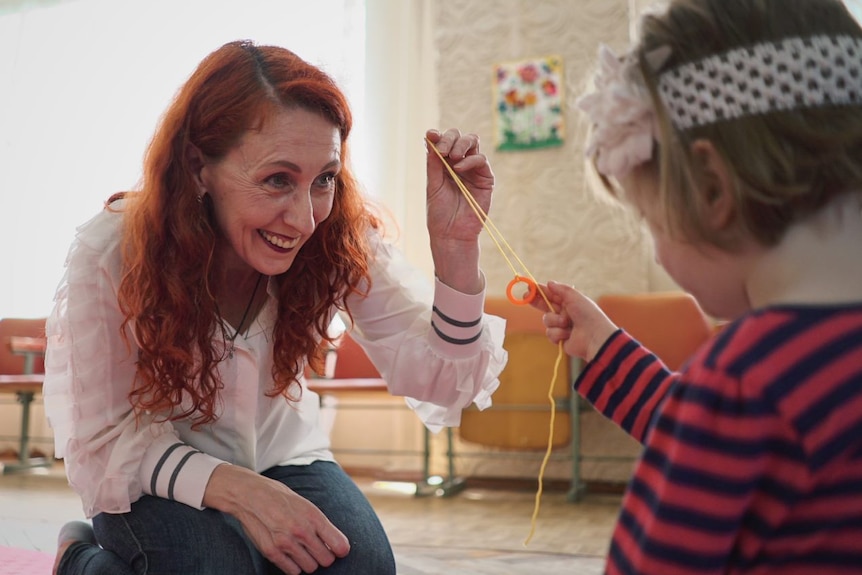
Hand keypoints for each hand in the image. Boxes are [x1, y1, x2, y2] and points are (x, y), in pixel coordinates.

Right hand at [203, 465, 349, 574]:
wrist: (251, 496)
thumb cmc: (281, 498)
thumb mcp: (306, 505)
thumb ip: (320, 525)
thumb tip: (336, 544)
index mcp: (313, 516)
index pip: (339, 545)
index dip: (340, 549)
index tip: (337, 549)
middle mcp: (301, 531)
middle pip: (326, 560)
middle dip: (325, 556)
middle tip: (317, 549)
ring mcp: (286, 543)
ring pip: (311, 568)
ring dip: (309, 561)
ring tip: (302, 550)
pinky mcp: (272, 552)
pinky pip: (293, 571)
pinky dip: (294, 566)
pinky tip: (290, 554)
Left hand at [425, 128, 494, 293]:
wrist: (452, 234)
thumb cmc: (439, 212)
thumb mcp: (432, 184)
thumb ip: (433, 162)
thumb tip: (431, 136)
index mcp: (443, 164)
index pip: (443, 141)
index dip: (438, 135)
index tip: (431, 135)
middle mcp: (459, 163)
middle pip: (458, 137)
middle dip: (450, 138)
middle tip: (442, 150)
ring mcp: (473, 170)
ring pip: (472, 142)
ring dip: (461, 144)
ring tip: (451, 156)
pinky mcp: (486, 178)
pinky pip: (481, 160)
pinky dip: (470, 160)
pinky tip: (459, 168)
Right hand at [531, 281, 617, 361]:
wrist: (595, 338)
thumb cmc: (588, 315)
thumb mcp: (575, 297)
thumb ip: (561, 289)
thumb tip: (549, 283)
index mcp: (570, 302)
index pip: (552, 295)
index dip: (540, 291)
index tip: (529, 287)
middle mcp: (565, 313)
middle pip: (545, 306)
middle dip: (536, 302)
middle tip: (525, 297)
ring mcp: (561, 326)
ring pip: (546, 320)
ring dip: (555, 321)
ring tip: (566, 323)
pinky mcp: (559, 338)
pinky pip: (550, 333)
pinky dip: (558, 333)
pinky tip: (568, 335)